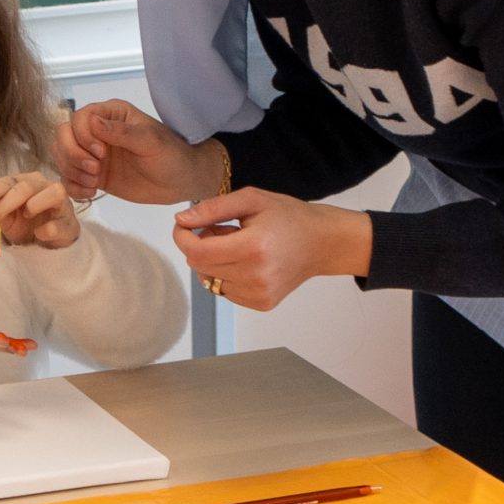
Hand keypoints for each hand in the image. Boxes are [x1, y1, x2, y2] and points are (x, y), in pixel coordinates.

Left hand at [0, 170, 78, 249]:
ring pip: (53, 193)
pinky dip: (47, 230)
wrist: (46, 244)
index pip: (9, 180)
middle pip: (26, 186)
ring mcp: (61, 203)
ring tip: (27, 217)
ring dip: (34, 205)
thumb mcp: (4, 216)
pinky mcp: (70, 223)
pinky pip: (59, 223)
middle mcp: (44, 186)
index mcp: (26, 182)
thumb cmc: (24, 225)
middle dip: (7, 202)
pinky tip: (39, 234)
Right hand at [55, 100, 222, 205]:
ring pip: (61, 156)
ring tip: (94, 183)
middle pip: (63, 136)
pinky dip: (73, 187)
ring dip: (72, 171)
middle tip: (95, 171)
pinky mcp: (93, 175)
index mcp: (110, 115)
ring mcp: (92, 154)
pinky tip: (91, 193)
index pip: (79, 119)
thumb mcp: (149, 141)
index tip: (102, 153)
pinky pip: (69, 178)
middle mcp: (96, 132)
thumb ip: (121, 132)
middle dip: (72, 155)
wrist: (180, 182)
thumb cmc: (170, 155)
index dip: (83, 137)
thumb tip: (91, 121)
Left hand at [174, 189, 371, 310]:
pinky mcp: (262, 304)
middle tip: (222, 229)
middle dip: (201, 245)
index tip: (184, 225)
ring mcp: (260, 294)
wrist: (322, 243)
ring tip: (238, 245)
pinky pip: (225, 291)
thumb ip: (212, 208)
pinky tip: (246, 260)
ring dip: (214, 261)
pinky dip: (226, 274)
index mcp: (253, 248)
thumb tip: (181, 220)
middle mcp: (256, 276)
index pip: (197, 252)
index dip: (183, 237)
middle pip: (200, 266)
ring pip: (209, 280)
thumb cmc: (288, 217)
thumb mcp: (251, 199)